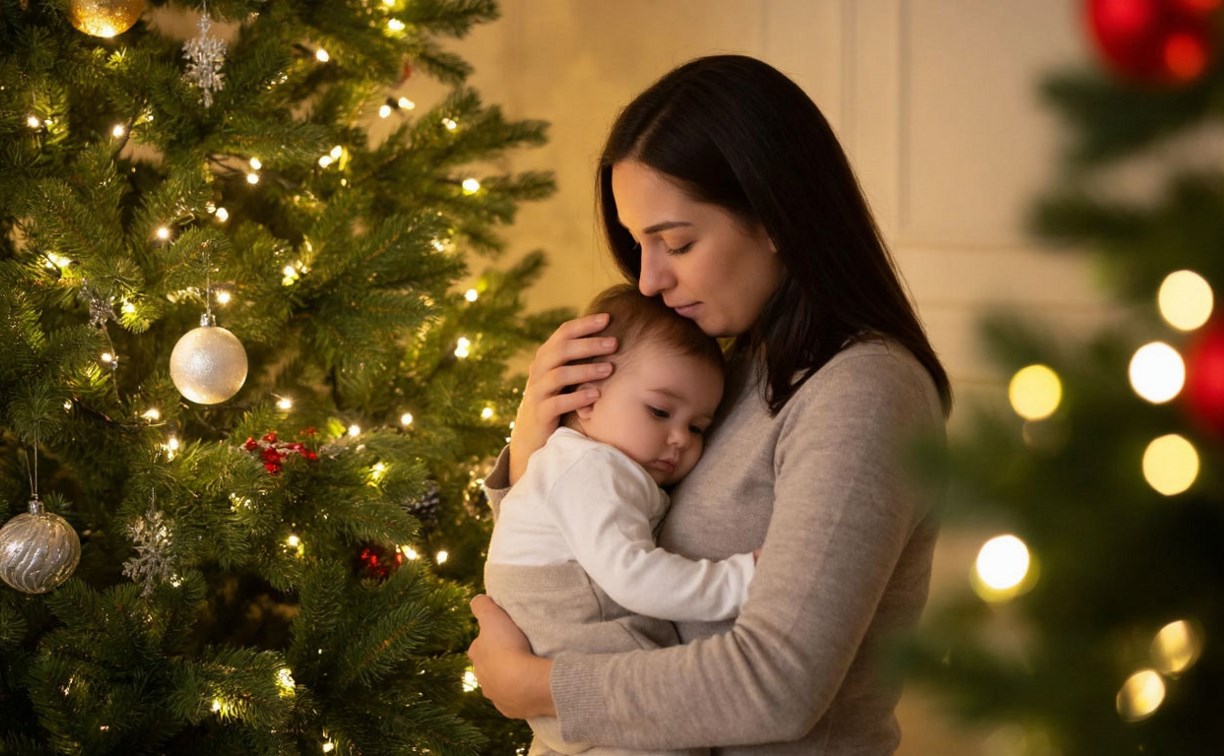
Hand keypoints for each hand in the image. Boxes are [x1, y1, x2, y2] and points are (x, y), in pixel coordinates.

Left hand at [468, 595, 555, 718]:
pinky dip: (520, 693)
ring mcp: (495, 695)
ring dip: (510, 677)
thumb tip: (476, 600)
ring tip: (527, 668)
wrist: (524, 683)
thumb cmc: (507, 646)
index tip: (505, 634)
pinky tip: (530, 685)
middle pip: (489, 665)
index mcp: (476, 654)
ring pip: (500, 683)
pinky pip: (514, 699)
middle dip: (500, 659)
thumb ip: (482, 605)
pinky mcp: (509, 708)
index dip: (491, 637)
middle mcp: (481, 677)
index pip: (480, 644)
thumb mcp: (493, 616)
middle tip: (519, 650)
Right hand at [509, 313, 617, 483]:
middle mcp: (538, 370)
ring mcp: (537, 392)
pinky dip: (577, 398)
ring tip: (609, 369)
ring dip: (586, 370)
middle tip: (614, 343)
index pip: (563, 333)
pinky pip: (558, 403)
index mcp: (546, 356)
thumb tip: (610, 335)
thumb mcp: (564, 376)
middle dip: (589, 345)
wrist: (531, 435)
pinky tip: (595, 395)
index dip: (584, 324)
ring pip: (560, 375)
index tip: (607, 318)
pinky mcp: (540, 413)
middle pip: (561, 350)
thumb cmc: (556, 399)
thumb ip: (577, 358)